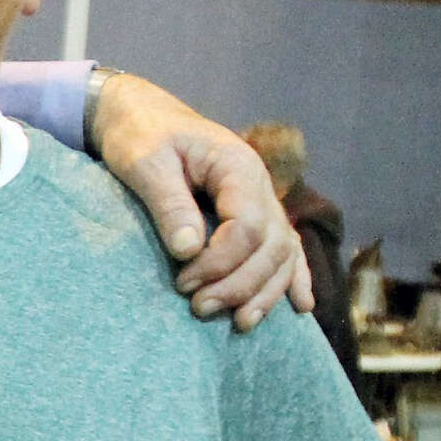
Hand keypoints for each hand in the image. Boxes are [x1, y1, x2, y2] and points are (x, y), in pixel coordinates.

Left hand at [85, 72, 312, 328]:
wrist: (143, 116)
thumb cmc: (140, 135)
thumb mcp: (145, 162)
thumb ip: (168, 203)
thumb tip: (189, 250)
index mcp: (237, 166)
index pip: (247, 226)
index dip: (219, 262)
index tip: (182, 282)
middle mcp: (260, 185)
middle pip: (271, 246)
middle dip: (239, 284)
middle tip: (198, 308)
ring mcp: (262, 200)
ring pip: (284, 254)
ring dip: (265, 292)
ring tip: (238, 324)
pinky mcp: (255, 214)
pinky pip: (286, 249)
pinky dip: (292, 278)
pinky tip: (300, 307)